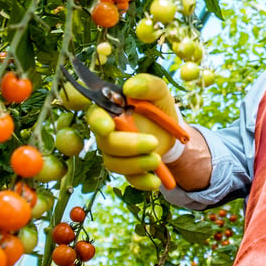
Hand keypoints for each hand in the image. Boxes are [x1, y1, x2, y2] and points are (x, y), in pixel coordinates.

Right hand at [97, 74, 184, 189]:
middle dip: (128, 145)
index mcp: (111, 110)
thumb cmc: (158, 106)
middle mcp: (108, 132)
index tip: (108, 127)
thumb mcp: (159, 92)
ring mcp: (116, 153)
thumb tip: (130, 87)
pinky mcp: (128, 169)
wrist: (171, 130)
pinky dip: (143, 181)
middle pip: (107, 143)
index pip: (95, 115)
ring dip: (137, 163)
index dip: (98, 122)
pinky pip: (129, 179)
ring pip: (115, 163)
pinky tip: (156, 180)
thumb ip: (147, 84)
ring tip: (158, 158)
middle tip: (153, 142)